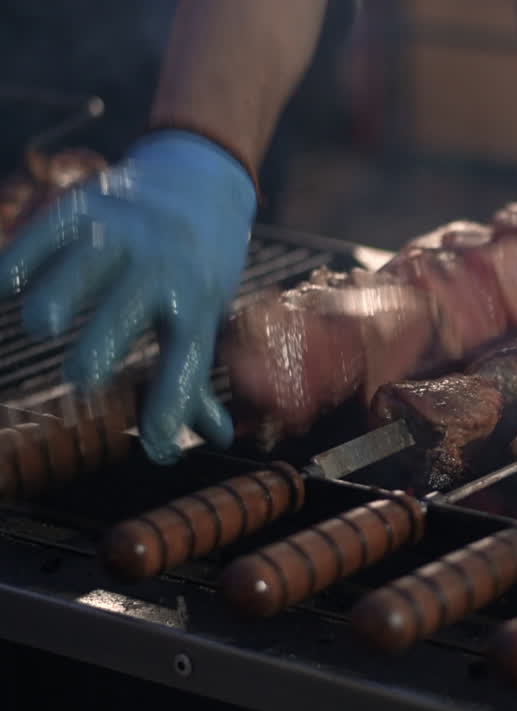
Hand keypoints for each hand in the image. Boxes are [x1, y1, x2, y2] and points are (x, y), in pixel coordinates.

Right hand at [0, 130, 255, 463]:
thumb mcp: (205, 314)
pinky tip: (3, 283)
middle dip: (109, 335)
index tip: (157, 447)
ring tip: (42, 324)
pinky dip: (26, 252)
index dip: (173, 402)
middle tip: (82, 377)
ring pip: (92, 258)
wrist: (200, 177)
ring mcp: (127, 229)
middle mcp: (166, 263)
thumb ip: (195, 377)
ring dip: (64, 289)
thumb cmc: (199, 264)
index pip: (189, 355)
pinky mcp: (90, 201)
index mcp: (197, 299)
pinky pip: (54, 226)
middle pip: (136, 300)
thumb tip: (216, 436)